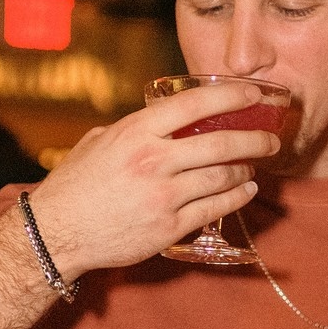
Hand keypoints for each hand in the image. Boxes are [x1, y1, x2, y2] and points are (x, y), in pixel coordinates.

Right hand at [29, 81, 278, 273]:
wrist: (56, 234)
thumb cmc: (74, 185)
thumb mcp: (99, 142)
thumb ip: (134, 130)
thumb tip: (162, 121)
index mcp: (136, 132)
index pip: (194, 105)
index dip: (230, 97)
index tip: (253, 94)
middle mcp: (153, 160)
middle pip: (220, 143)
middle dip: (253, 138)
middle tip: (270, 137)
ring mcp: (163, 196)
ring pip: (222, 177)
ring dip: (246, 168)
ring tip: (255, 164)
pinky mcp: (169, 227)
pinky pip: (214, 209)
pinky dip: (236, 197)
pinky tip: (246, 190)